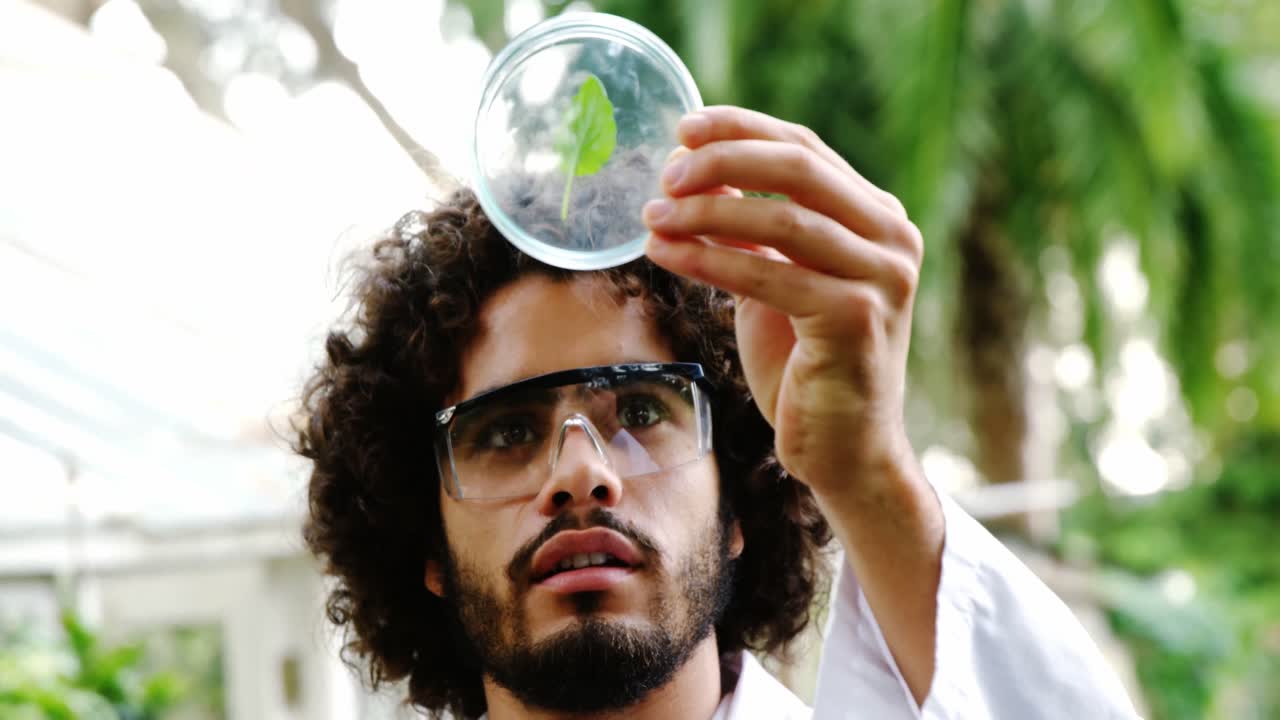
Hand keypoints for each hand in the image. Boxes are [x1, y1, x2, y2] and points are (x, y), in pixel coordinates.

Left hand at [642, 106, 923, 497]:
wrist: (846, 451)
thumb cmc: (807, 366)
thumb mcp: (778, 282)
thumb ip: (753, 229)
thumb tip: (696, 172)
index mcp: (879, 219)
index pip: (806, 149)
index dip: (742, 129)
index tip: (684, 128)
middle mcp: (893, 240)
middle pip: (798, 169)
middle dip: (722, 161)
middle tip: (665, 174)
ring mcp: (882, 278)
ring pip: (781, 220)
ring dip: (705, 212)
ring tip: (653, 216)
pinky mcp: (855, 319)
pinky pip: (767, 276)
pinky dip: (708, 260)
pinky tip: (666, 253)